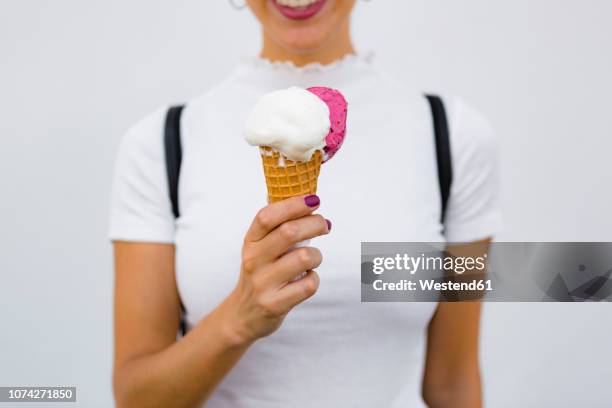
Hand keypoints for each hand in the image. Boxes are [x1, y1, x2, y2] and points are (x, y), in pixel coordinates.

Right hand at [221, 195, 329, 344]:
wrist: (242, 315)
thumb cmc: (261, 273)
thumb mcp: (260, 248)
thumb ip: (278, 227)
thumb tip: (310, 202)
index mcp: (250, 242)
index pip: (267, 215)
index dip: (293, 204)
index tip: (314, 199)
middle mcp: (253, 260)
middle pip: (289, 232)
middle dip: (315, 224)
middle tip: (325, 225)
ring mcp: (263, 283)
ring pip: (304, 257)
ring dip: (317, 255)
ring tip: (312, 259)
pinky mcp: (275, 304)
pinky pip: (308, 284)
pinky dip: (314, 278)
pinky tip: (307, 278)